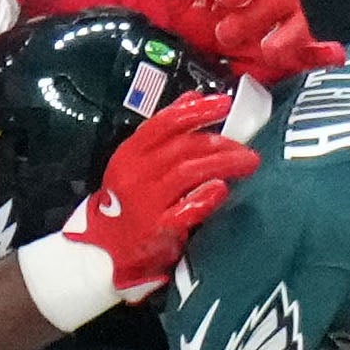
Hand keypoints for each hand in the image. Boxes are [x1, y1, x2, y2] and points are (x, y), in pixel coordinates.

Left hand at [34, 0, 327, 82]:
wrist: (198, 43)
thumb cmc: (198, 12)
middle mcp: (276, 3)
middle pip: (281, 1)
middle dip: (256, 16)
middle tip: (223, 34)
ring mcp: (287, 31)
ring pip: (298, 29)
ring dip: (284, 39)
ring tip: (265, 53)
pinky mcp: (291, 59)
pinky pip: (313, 55)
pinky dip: (324, 55)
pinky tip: (332, 56)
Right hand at [61, 96, 255, 299]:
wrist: (102, 251)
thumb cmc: (126, 203)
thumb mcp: (137, 162)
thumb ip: (165, 132)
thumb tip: (193, 98)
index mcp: (130, 154)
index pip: (164, 123)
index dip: (196, 112)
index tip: (223, 104)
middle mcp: (135, 174)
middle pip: (183, 148)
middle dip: (221, 143)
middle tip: (246, 148)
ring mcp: (145, 202)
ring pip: (188, 173)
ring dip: (223, 164)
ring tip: (248, 163)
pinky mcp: (157, 229)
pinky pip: (185, 210)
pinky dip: (205, 198)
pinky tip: (222, 190)